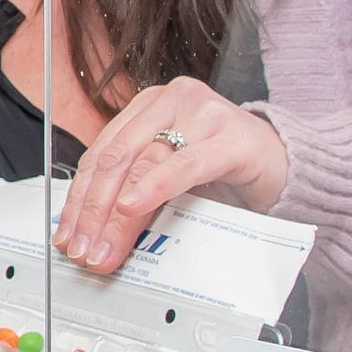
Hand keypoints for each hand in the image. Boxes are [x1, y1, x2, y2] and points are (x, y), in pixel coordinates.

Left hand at [55, 76, 287, 273]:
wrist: (285, 164)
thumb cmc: (224, 170)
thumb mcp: (170, 176)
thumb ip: (134, 189)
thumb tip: (91, 232)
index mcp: (147, 107)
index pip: (100, 154)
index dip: (79, 198)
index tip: (66, 236)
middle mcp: (170, 101)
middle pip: (116, 159)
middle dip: (93, 211)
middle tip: (83, 250)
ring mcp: (202, 113)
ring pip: (144, 163)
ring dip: (118, 214)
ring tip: (105, 246)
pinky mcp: (231, 137)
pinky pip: (185, 164)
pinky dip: (155, 187)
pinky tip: (133, 206)